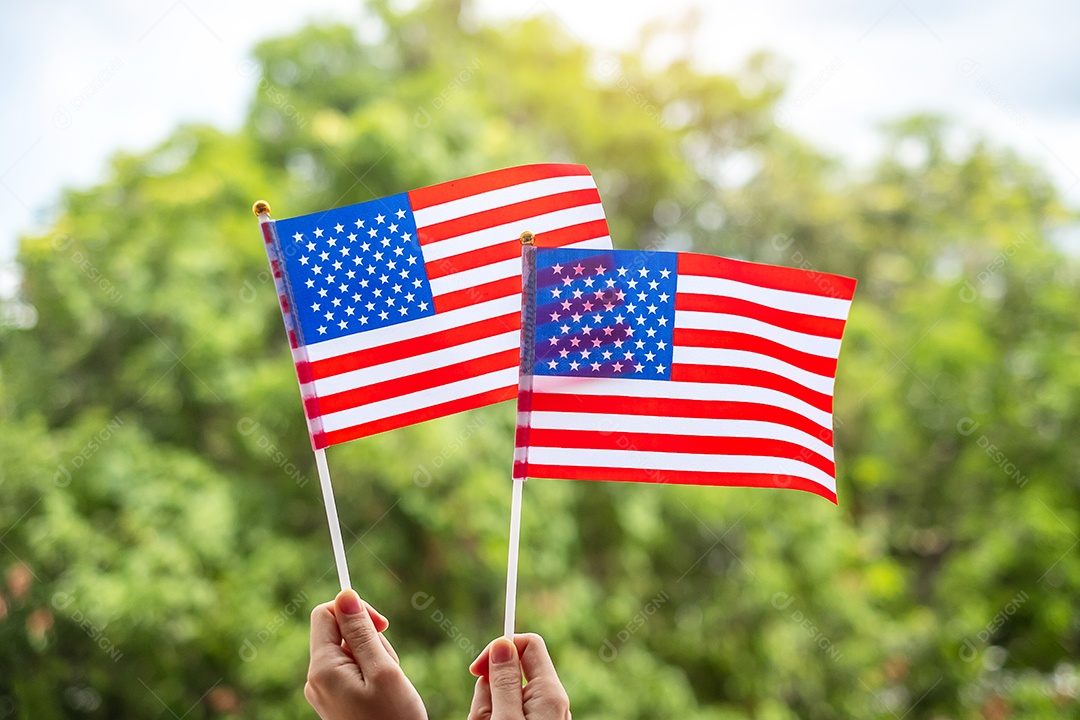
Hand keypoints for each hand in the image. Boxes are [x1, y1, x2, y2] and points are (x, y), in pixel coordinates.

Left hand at [305, 589, 426, 719]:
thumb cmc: (394, 719)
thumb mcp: (383, 670)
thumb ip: (361, 631)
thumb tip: (345, 594)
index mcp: (323, 669)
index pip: (326, 614)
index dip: (355, 610)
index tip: (383, 626)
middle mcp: (316, 679)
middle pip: (340, 632)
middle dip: (370, 638)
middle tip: (388, 667)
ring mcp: (324, 691)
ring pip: (349, 651)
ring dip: (374, 657)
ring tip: (389, 684)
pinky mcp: (335, 700)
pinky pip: (352, 670)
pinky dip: (372, 673)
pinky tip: (383, 692)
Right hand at [468, 633, 570, 719]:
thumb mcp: (506, 718)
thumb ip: (503, 681)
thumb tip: (502, 643)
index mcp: (549, 692)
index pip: (529, 644)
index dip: (500, 649)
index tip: (476, 669)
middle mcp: (550, 700)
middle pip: (510, 675)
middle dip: (488, 692)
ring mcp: (542, 715)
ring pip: (503, 697)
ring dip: (488, 713)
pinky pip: (507, 714)